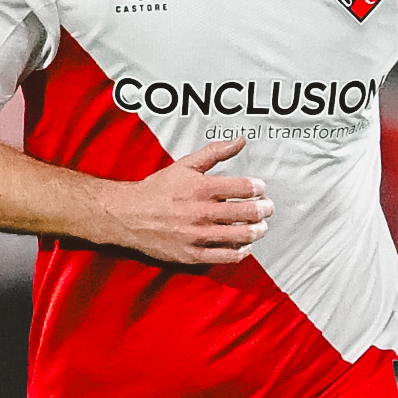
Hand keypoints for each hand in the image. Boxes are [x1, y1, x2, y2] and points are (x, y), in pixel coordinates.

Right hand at [100, 137, 269, 265]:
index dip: (258, 188)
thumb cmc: (157, 190)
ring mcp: (198, 236)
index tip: (261, 189)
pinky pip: (225, 256)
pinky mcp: (192, 255)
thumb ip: (215, 152)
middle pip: (247, 213)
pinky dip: (240, 252)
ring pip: (241, 236)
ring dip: (256, 231)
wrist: (128, 215)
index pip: (244, 187)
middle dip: (264, 210)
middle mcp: (202, 212)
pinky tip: (244, 246)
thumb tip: (240, 141)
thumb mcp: (185, 165)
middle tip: (268, 208)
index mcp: (202, 188)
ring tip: (259, 227)